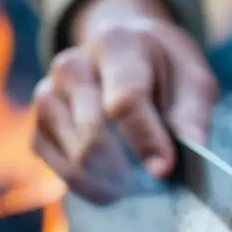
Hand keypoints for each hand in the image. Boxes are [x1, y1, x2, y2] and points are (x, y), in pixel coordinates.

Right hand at [31, 0, 217, 201]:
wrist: (126, 57)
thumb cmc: (164, 73)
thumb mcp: (192, 81)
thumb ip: (192, 112)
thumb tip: (192, 144)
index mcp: (115, 44)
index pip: (125, 100)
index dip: (146, 140)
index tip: (163, 169)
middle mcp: (71, 65)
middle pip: (93, 134)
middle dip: (128, 169)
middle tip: (155, 184)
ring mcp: (48, 96)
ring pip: (76, 158)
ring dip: (112, 182)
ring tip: (140, 184)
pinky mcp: (38, 129)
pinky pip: (62, 172)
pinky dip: (93, 188)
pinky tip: (116, 185)